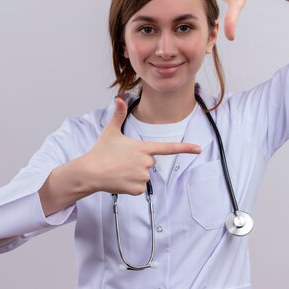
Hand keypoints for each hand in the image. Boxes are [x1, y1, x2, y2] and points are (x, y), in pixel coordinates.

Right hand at [84, 98, 200, 194]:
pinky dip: (131, 185)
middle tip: (122, 160)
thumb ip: (118, 115)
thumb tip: (119, 98)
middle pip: (150, 161)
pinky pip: (139, 187)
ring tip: (120, 170)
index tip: (198, 149)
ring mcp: (142, 176)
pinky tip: (120, 180)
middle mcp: (146, 162)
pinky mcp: (138, 189)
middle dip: (139, 161)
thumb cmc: (100, 152)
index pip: (168, 147)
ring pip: (145, 175)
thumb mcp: (110, 132)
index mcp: (142, 148)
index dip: (185, 148)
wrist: (90, 172)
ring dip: (134, 173)